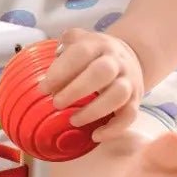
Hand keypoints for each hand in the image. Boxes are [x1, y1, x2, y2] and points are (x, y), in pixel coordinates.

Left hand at [38, 28, 143, 142]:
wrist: (132, 56)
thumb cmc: (95, 53)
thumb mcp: (79, 40)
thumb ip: (62, 46)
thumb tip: (41, 65)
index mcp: (98, 45)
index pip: (81, 53)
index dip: (61, 70)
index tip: (43, 88)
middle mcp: (116, 61)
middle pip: (102, 72)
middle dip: (76, 90)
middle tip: (56, 103)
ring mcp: (129, 80)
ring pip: (118, 95)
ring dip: (94, 110)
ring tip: (73, 120)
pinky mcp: (136, 100)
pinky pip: (130, 116)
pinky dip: (113, 129)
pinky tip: (95, 135)